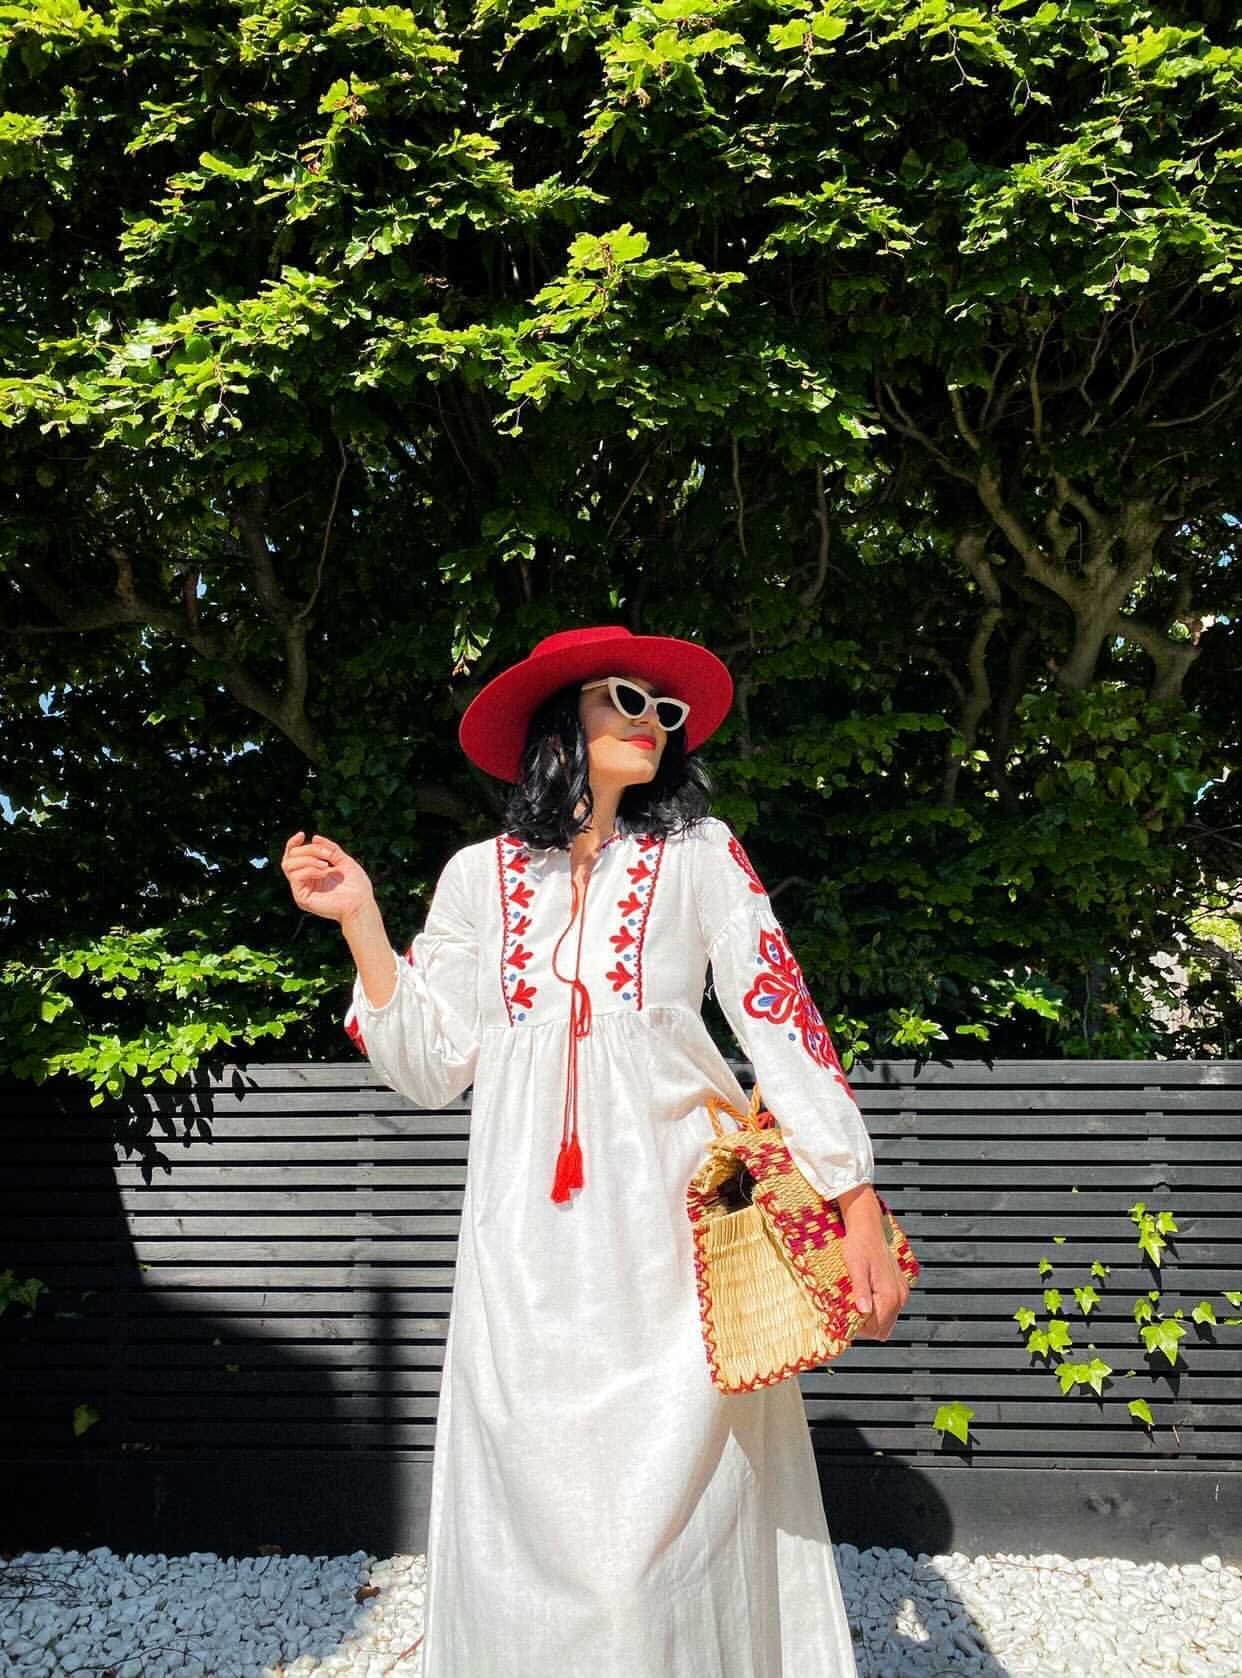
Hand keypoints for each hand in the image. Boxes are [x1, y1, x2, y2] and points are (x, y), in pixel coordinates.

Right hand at [281, 832, 374, 923]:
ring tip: (326, 864)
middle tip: (327, 854)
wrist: (361, 902)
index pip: (293, 857)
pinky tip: (325, 873)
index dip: (293, 844)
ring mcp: (301, 890)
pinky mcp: (302, 898)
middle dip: (308, 850)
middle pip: (290, 858)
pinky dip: (310, 870)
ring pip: (289, 865)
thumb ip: (330, 849)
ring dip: (308, 859)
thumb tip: (314, 837)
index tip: (302, 834)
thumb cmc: (356, 885)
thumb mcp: (344, 861)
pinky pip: (296, 876)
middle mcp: (304, 881)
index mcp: (311, 873)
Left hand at [837, 1187, 910, 1341]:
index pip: (876, 1329)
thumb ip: (861, 1290)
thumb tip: (864, 1311)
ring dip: (871, 1318)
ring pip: (887, 1320)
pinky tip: (864, 1297)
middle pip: (883, 1329)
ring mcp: (901, 1292)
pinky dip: (877, 1308)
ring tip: (854, 1304)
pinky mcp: (899, 1286)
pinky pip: (889, 1308)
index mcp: (889, 1295)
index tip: (845, 1320)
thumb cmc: (859, 1245)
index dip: (859, 1330)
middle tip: (848, 1313)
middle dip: (865, 1327)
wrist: (868, 1227)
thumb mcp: (855, 1268)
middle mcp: (900, 1296)